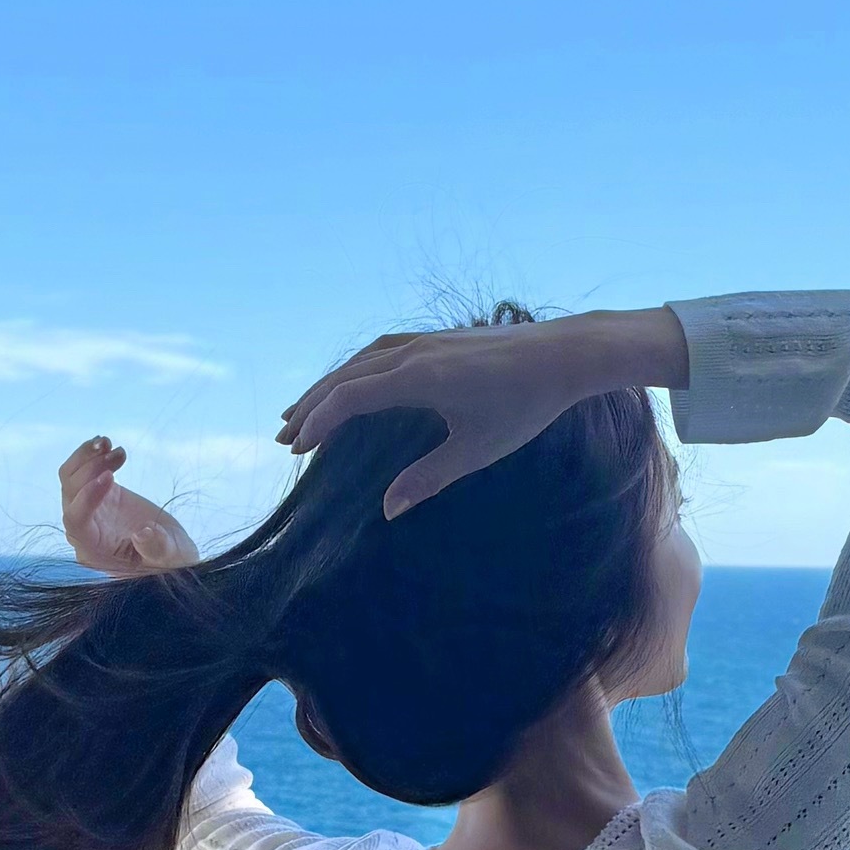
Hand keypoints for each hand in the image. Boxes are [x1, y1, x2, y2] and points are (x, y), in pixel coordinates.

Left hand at [59, 437, 197, 574]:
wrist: (171, 553)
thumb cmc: (171, 563)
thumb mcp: (172, 559)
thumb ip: (157, 549)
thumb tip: (142, 534)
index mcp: (94, 551)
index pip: (77, 521)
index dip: (87, 497)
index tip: (110, 476)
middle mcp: (84, 531)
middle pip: (70, 495)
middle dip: (90, 469)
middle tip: (119, 453)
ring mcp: (89, 510)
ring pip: (70, 478)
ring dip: (86, 457)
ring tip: (109, 443)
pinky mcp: (98, 494)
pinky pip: (81, 472)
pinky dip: (91, 456)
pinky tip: (108, 445)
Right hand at [281, 308, 686, 516]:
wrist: (565, 354)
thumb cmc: (526, 405)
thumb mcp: (477, 449)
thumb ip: (428, 478)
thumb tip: (387, 511)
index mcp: (417, 378)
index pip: (349, 398)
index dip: (319, 424)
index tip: (298, 450)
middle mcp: (413, 353)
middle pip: (346, 377)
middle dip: (312, 407)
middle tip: (285, 438)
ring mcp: (425, 340)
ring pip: (361, 361)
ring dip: (330, 386)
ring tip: (305, 411)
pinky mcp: (438, 338)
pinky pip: (381, 351)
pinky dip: (356, 370)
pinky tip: (353, 383)